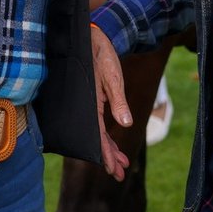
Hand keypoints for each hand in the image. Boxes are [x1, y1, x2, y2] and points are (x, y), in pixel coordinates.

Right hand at [89, 26, 132, 179]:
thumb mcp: (112, 76)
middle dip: (109, 157)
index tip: (113, 169)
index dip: (105, 153)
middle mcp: (86, 107)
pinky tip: (112, 144)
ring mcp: (88, 104)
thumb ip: (118, 100)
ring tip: (121, 165)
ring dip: (109, 149)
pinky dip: (105, 135)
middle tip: (120, 175)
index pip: (97, 135)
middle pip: (96, 138)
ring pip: (97, 133)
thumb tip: (126, 124)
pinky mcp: (92, 100)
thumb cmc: (102, 53)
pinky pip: (97, 123)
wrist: (93, 36)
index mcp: (90, 103)